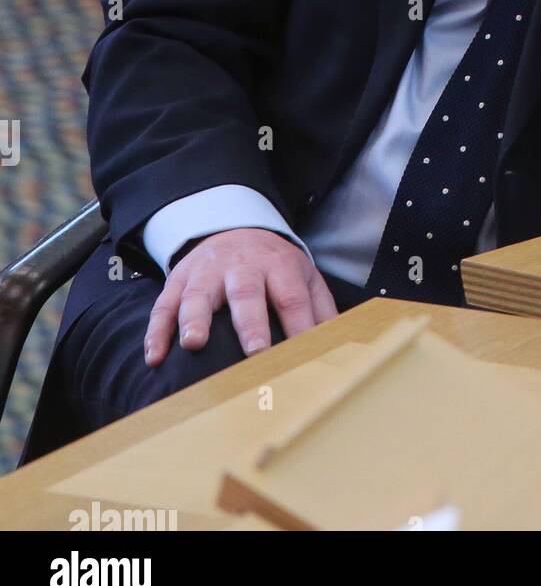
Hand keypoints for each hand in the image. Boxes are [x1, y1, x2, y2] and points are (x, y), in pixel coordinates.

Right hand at [144, 227, 336, 366]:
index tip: (304, 356)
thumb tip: (342, 345)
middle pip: (247, 293)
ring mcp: (207, 272)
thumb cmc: (273, 266)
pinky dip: (156, 331)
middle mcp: (243, 267)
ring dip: (195, 319)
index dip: (299, 326)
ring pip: (199, 294)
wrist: (234, 228)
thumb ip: (322, 309)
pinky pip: (164, 304)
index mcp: (279, 266)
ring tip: (194, 344)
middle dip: (251, 323)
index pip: (292, 298)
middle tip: (256, 352)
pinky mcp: (179, 280)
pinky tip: (154, 357)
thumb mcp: (303, 276)